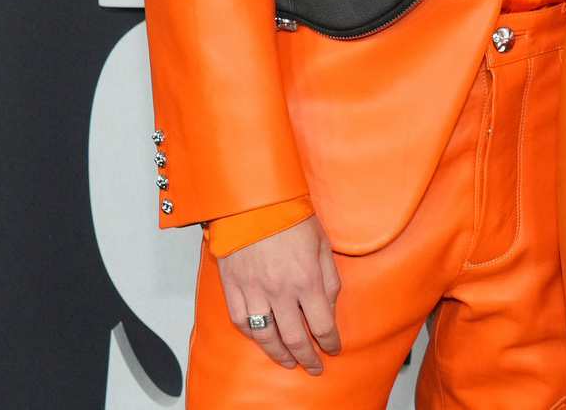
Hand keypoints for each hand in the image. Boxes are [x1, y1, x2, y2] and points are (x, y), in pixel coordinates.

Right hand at [216, 215, 342, 373]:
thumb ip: (329, 278)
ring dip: (279, 354)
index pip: (323, 325)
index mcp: (307, 279)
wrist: (253, 199)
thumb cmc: (290, 215)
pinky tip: (262, 339)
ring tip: (288, 361)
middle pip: (296, 338)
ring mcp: (254, 290)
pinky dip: (253, 335)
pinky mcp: (233, 286)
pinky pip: (242, 321)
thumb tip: (330, 307)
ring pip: (266, 336)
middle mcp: (281, 290)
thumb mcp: (323, 243)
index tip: (333, 349)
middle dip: (307, 357)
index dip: (330, 342)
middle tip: (313, 366)